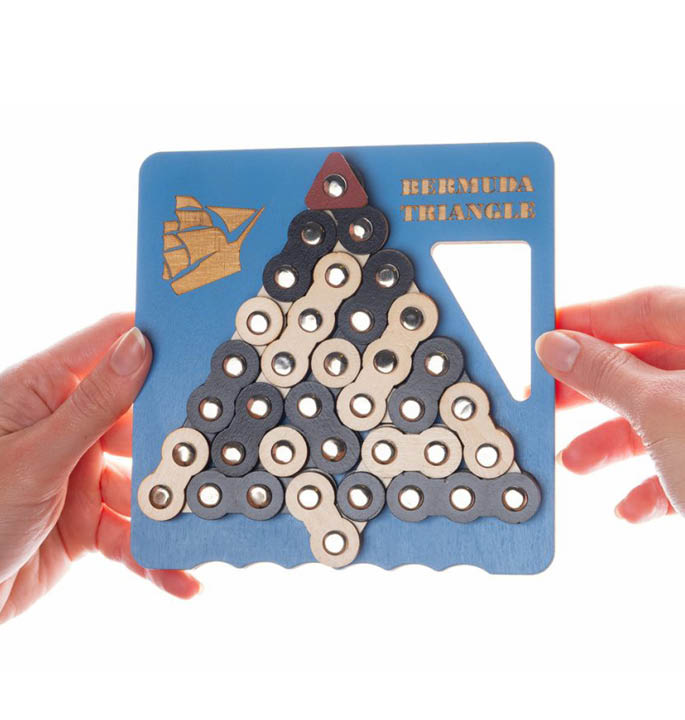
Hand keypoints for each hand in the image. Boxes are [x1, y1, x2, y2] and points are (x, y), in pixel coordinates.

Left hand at [0, 315, 199, 622]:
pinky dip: (152, 554)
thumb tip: (140, 346)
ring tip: (201, 527)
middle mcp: (65, 428)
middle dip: (175, 439)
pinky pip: (130, 531)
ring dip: (167, 509)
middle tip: (220, 445)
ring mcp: (78, 474)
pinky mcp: (86, 520)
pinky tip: (180, 575)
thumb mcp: (36, 457)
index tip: (205, 339)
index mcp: (43, 392)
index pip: (108, 347)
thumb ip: (94, 404)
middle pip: (139, 418)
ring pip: (141, 481)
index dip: (155, 339)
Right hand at [535, 287, 684, 522]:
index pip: (646, 306)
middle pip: (649, 365)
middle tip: (552, 402)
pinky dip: (653, 481)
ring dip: (613, 442)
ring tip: (577, 464)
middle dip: (594, 391)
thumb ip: (604, 373)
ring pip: (664, 416)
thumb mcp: (660, 410)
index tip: (546, 336)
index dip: (589, 319)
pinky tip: (630, 506)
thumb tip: (558, 346)